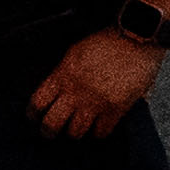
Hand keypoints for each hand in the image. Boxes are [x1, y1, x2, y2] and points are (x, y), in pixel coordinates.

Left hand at [28, 29, 163, 138]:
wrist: (136, 36)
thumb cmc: (108, 40)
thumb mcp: (76, 51)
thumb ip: (64, 72)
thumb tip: (55, 90)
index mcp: (64, 74)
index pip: (38, 102)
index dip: (32, 114)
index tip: (34, 118)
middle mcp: (76, 90)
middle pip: (52, 123)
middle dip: (48, 131)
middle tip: (50, 133)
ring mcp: (95, 101)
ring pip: (75, 132)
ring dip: (75, 132)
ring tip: (77, 129)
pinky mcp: (116, 109)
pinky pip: (101, 132)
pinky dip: (99, 132)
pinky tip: (99, 127)